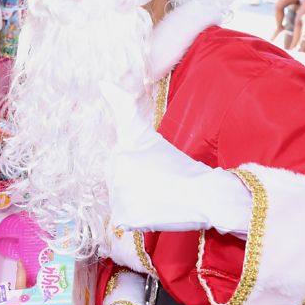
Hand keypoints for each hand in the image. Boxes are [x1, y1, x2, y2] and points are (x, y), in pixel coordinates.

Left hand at [101, 83, 249, 233]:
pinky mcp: (126, 218)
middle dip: (134, 186)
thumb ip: (122, 108)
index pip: (115, 166)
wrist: (204, 193)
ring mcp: (119, 197)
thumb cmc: (177, 164)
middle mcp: (115, 174)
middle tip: (158, 185)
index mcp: (119, 153)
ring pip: (119, 202)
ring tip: (157, 197)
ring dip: (135, 203)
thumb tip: (101, 82)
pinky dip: (137, 220)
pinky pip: (123, 221)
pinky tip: (154, 211)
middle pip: (115, 184)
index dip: (136, 170)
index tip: (155, 172)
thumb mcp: (146, 134)